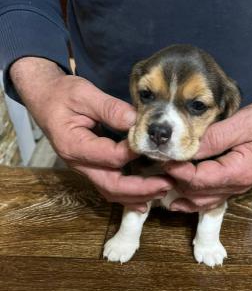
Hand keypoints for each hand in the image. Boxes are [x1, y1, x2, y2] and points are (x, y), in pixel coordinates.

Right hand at [11, 57, 172, 211]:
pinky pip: (110, 186)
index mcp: (74, 145)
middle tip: (166, 183)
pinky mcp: (92, 167)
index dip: (133, 153)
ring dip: (138, 195)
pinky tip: (147, 195)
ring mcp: (84, 168)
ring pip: (111, 191)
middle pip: (111, 186)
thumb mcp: (84, 94)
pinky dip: (129, 194)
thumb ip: (109, 108)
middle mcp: (78, 163)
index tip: (153, 146)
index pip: (110, 156)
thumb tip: (136, 120)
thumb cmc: (62, 94)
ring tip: (162, 191)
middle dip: (141, 189)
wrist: (45, 99)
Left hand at [164, 100, 251, 211]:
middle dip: (175, 183)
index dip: (177, 171)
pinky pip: (213, 197)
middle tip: (154, 171)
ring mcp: (238, 187)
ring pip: (204, 201)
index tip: (161, 158)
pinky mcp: (238, 183)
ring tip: (160, 188)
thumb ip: (215, 138)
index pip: (199, 179)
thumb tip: (187, 147)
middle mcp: (237, 185)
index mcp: (238, 171)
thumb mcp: (243, 124)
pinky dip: (194, 198)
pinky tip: (180, 196)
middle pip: (198, 194)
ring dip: (182, 196)